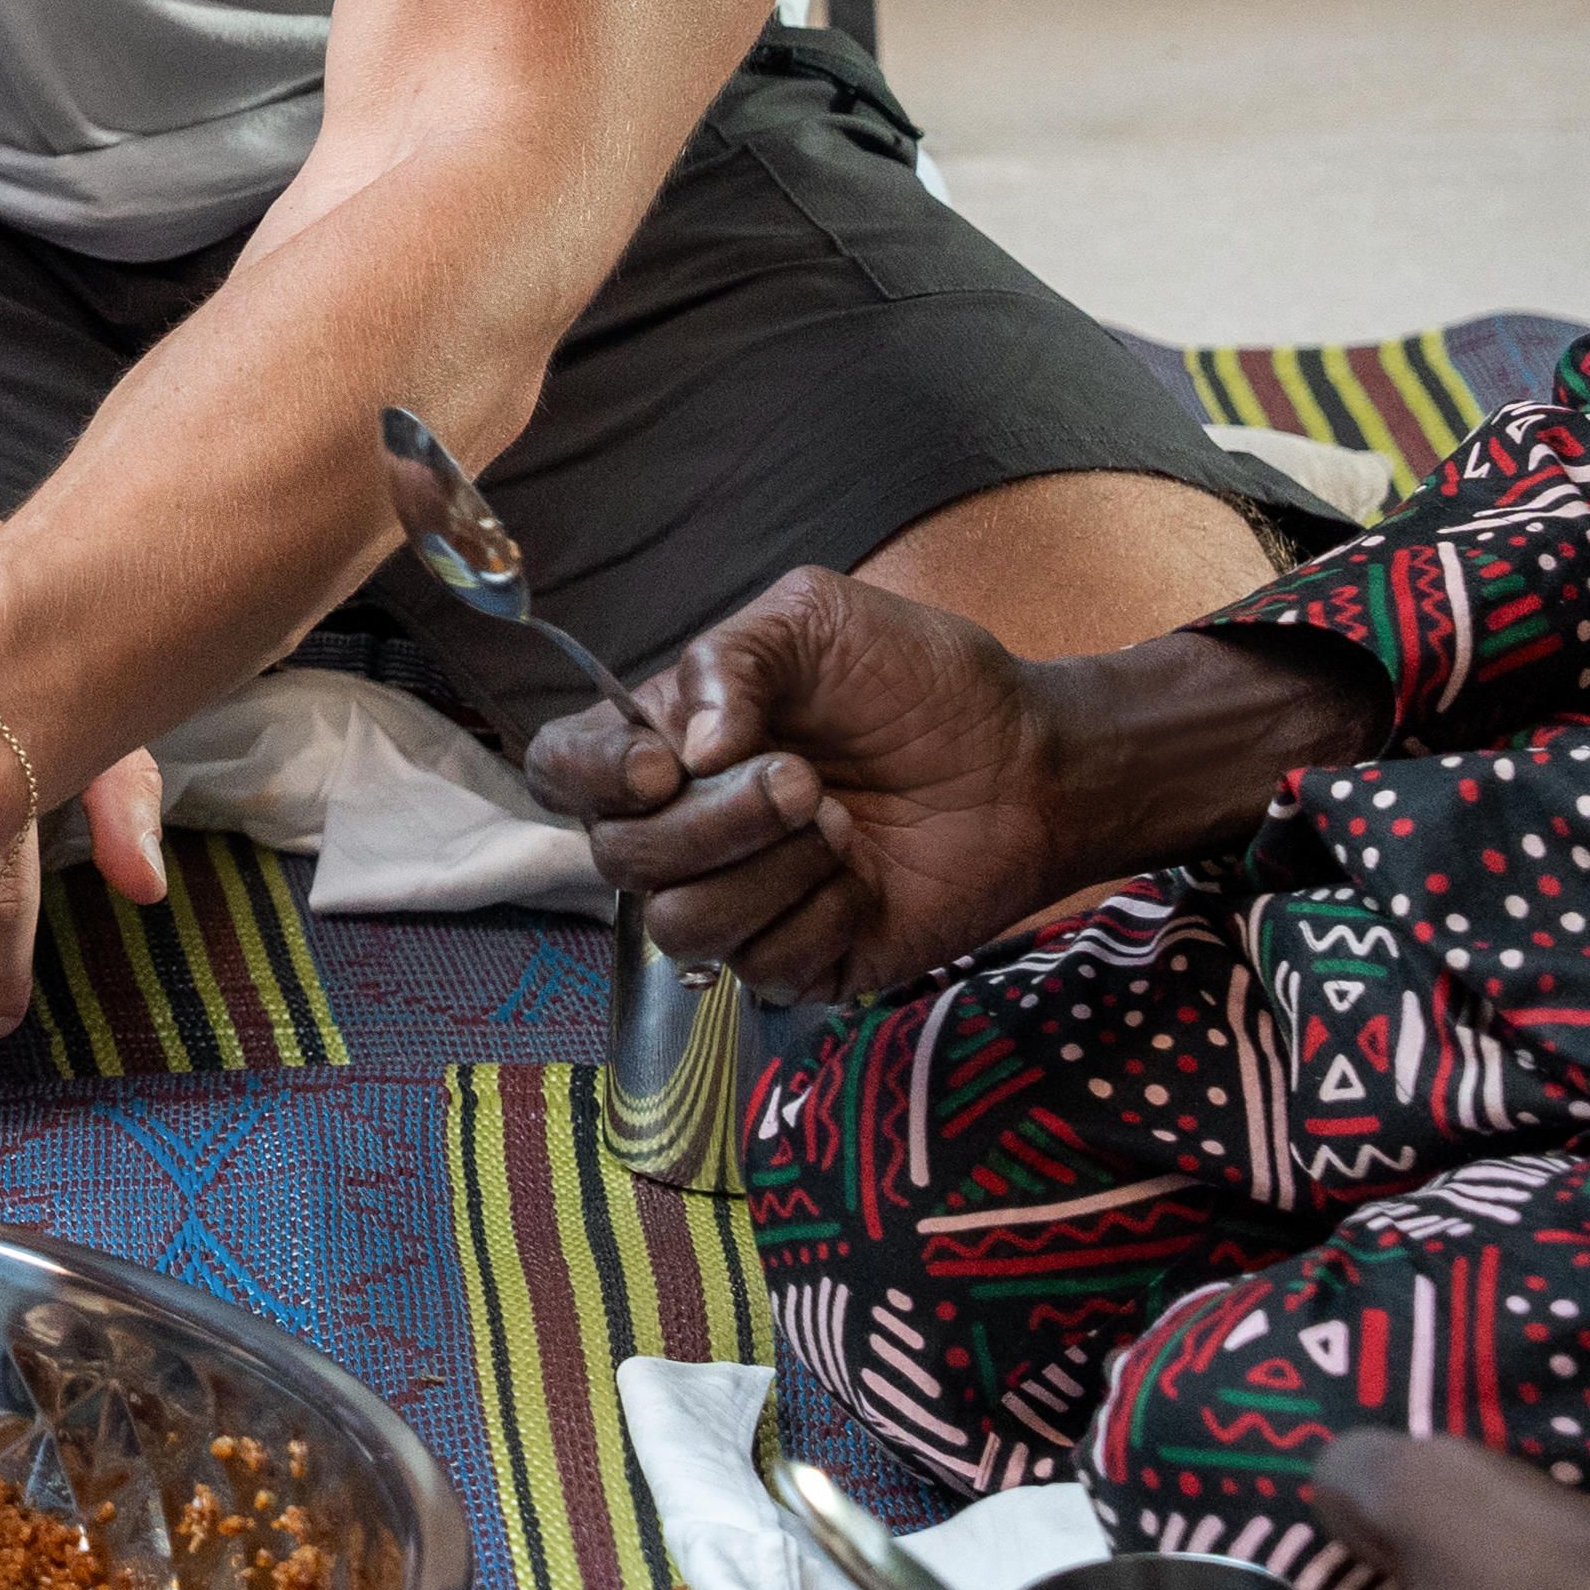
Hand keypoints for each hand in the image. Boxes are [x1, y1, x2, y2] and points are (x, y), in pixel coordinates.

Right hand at [522, 569, 1071, 997]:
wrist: (1025, 763)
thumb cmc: (921, 684)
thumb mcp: (815, 622)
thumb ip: (729, 660)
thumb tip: (684, 749)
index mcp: (670, 743)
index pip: (564, 770)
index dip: (592, 777)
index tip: (662, 765)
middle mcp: (688, 828)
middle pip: (620, 860)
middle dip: (715, 820)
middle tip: (807, 779)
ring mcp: (740, 904)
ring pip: (681, 925)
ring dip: (768, 871)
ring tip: (840, 824)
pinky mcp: (799, 964)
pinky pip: (764, 967)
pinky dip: (821, 915)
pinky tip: (864, 879)